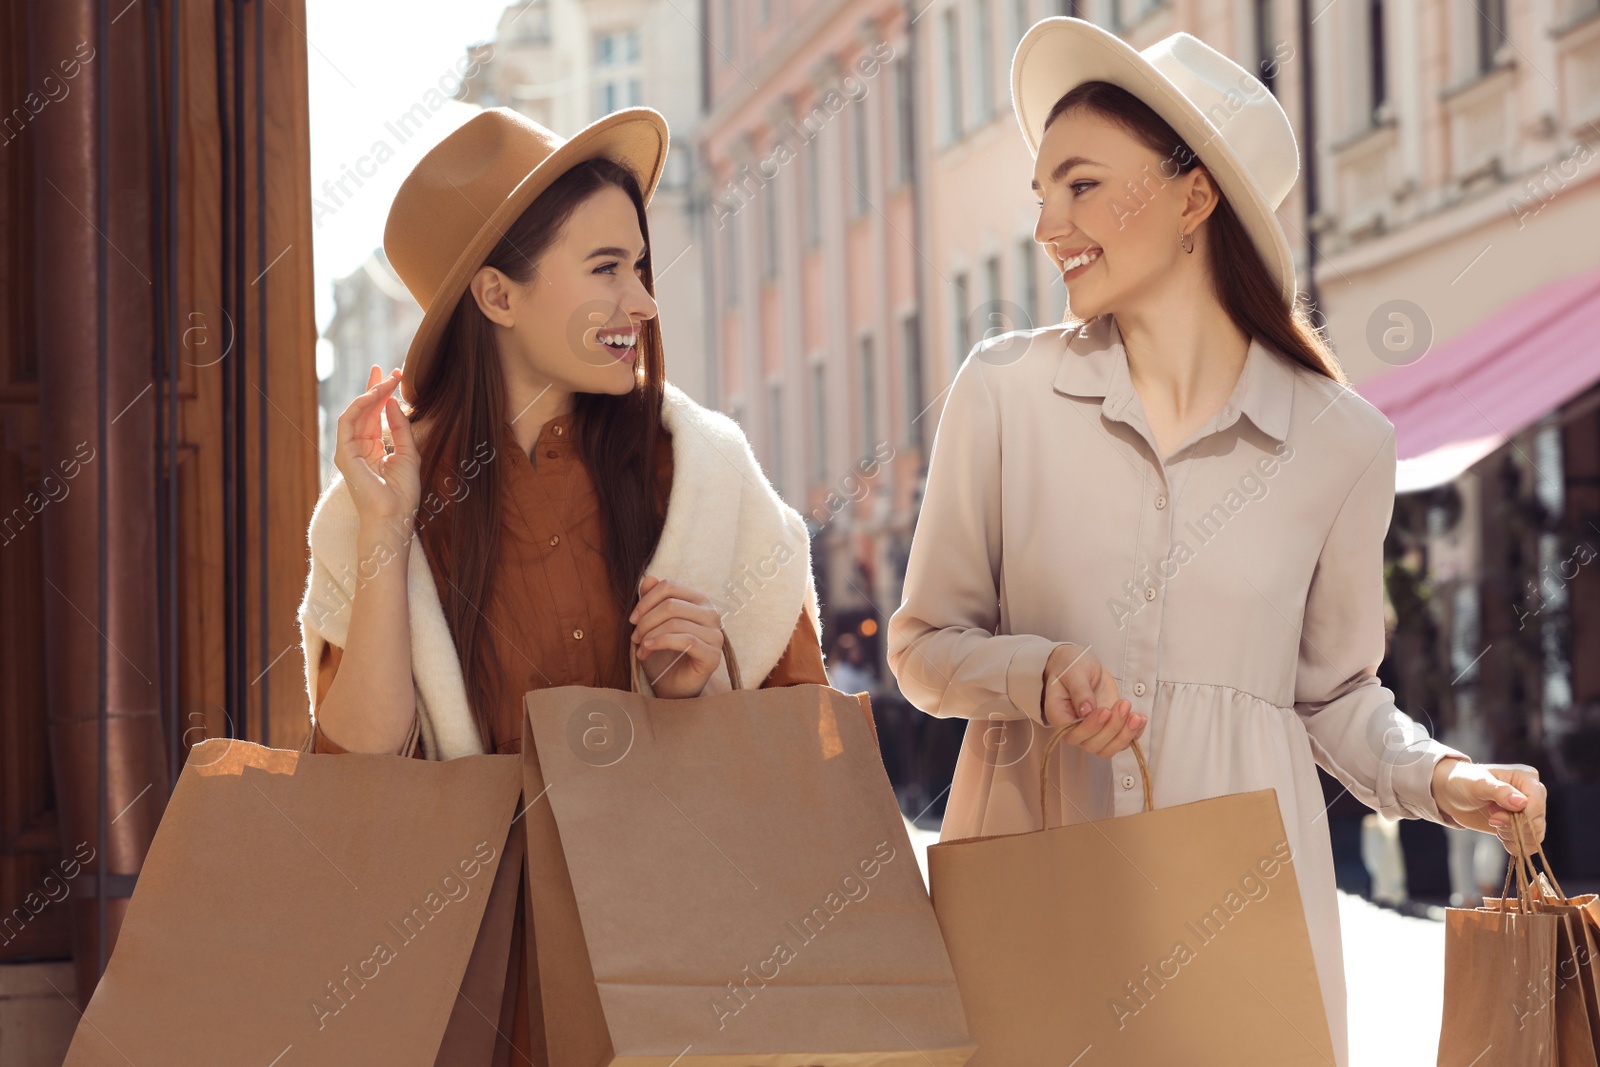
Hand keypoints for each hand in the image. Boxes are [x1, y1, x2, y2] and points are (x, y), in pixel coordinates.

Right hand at [334, 365, 420, 528]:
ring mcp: (349, 450)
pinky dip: (360, 405)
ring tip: (386, 379)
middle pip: (365, 410)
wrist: (394, 516)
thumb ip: (400, 427)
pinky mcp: (344, 453)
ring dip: (371, 393)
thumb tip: (393, 401)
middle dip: (376, 388)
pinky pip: (348, 421)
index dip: (384, 395)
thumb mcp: (409, 453)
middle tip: (388, 369)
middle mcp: (359, 448)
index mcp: (373, 449)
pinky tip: (374, 395)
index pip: (375, 416)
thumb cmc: (403, 493)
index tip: (396, 376)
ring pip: (356, 412)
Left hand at [628, 575, 725, 697]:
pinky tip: (647, 650)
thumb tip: (649, 578)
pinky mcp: (713, 655)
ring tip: (641, 648)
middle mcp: (711, 614)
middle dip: (646, 620)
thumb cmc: (664, 654)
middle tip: (634, 637)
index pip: (670, 586)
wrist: (673, 686)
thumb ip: (651, 601)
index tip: (632, 619)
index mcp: (698, 601)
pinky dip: (660, 643)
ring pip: (676, 622)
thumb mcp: (652, 625)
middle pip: (671, 604)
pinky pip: (685, 640)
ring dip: (650, 635)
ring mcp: (715, 635)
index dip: (646, 600)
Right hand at [1041, 642, 1144, 757]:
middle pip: (1092, 745)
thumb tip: (1086, 711)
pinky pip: (1121, 742)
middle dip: (1112, 728)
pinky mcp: (1108, 728)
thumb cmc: (1072, 665)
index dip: (1090, 728)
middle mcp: (1074, 729)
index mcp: (1059, 715)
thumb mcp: (1074, 672)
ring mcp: (1093, 731)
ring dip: (1124, 735)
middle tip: (1123, 704)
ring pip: (1108, 749)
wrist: (1082, 665)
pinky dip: (1133, 734)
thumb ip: (1079, 691)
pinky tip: (1140, 719)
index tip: (1105, 711)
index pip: (1072, 734)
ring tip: (1136, 716)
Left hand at [1430, 757, 1546, 849]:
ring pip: (1535, 835)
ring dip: (1512, 835)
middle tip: (1492, 819)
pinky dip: (1514, 844)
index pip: (1537, 804)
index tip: (1495, 816)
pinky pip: (1529, 844)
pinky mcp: (1521, 826)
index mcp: (1526, 778)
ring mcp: (1528, 812)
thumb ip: (1499, 791)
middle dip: (1512, 826)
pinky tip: (1500, 836)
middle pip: (1537, 822)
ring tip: (1494, 823)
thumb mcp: (1478, 783)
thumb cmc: (1464, 781)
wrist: (1452, 794)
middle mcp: (1532, 795)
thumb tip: (1522, 803)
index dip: (1520, 816)